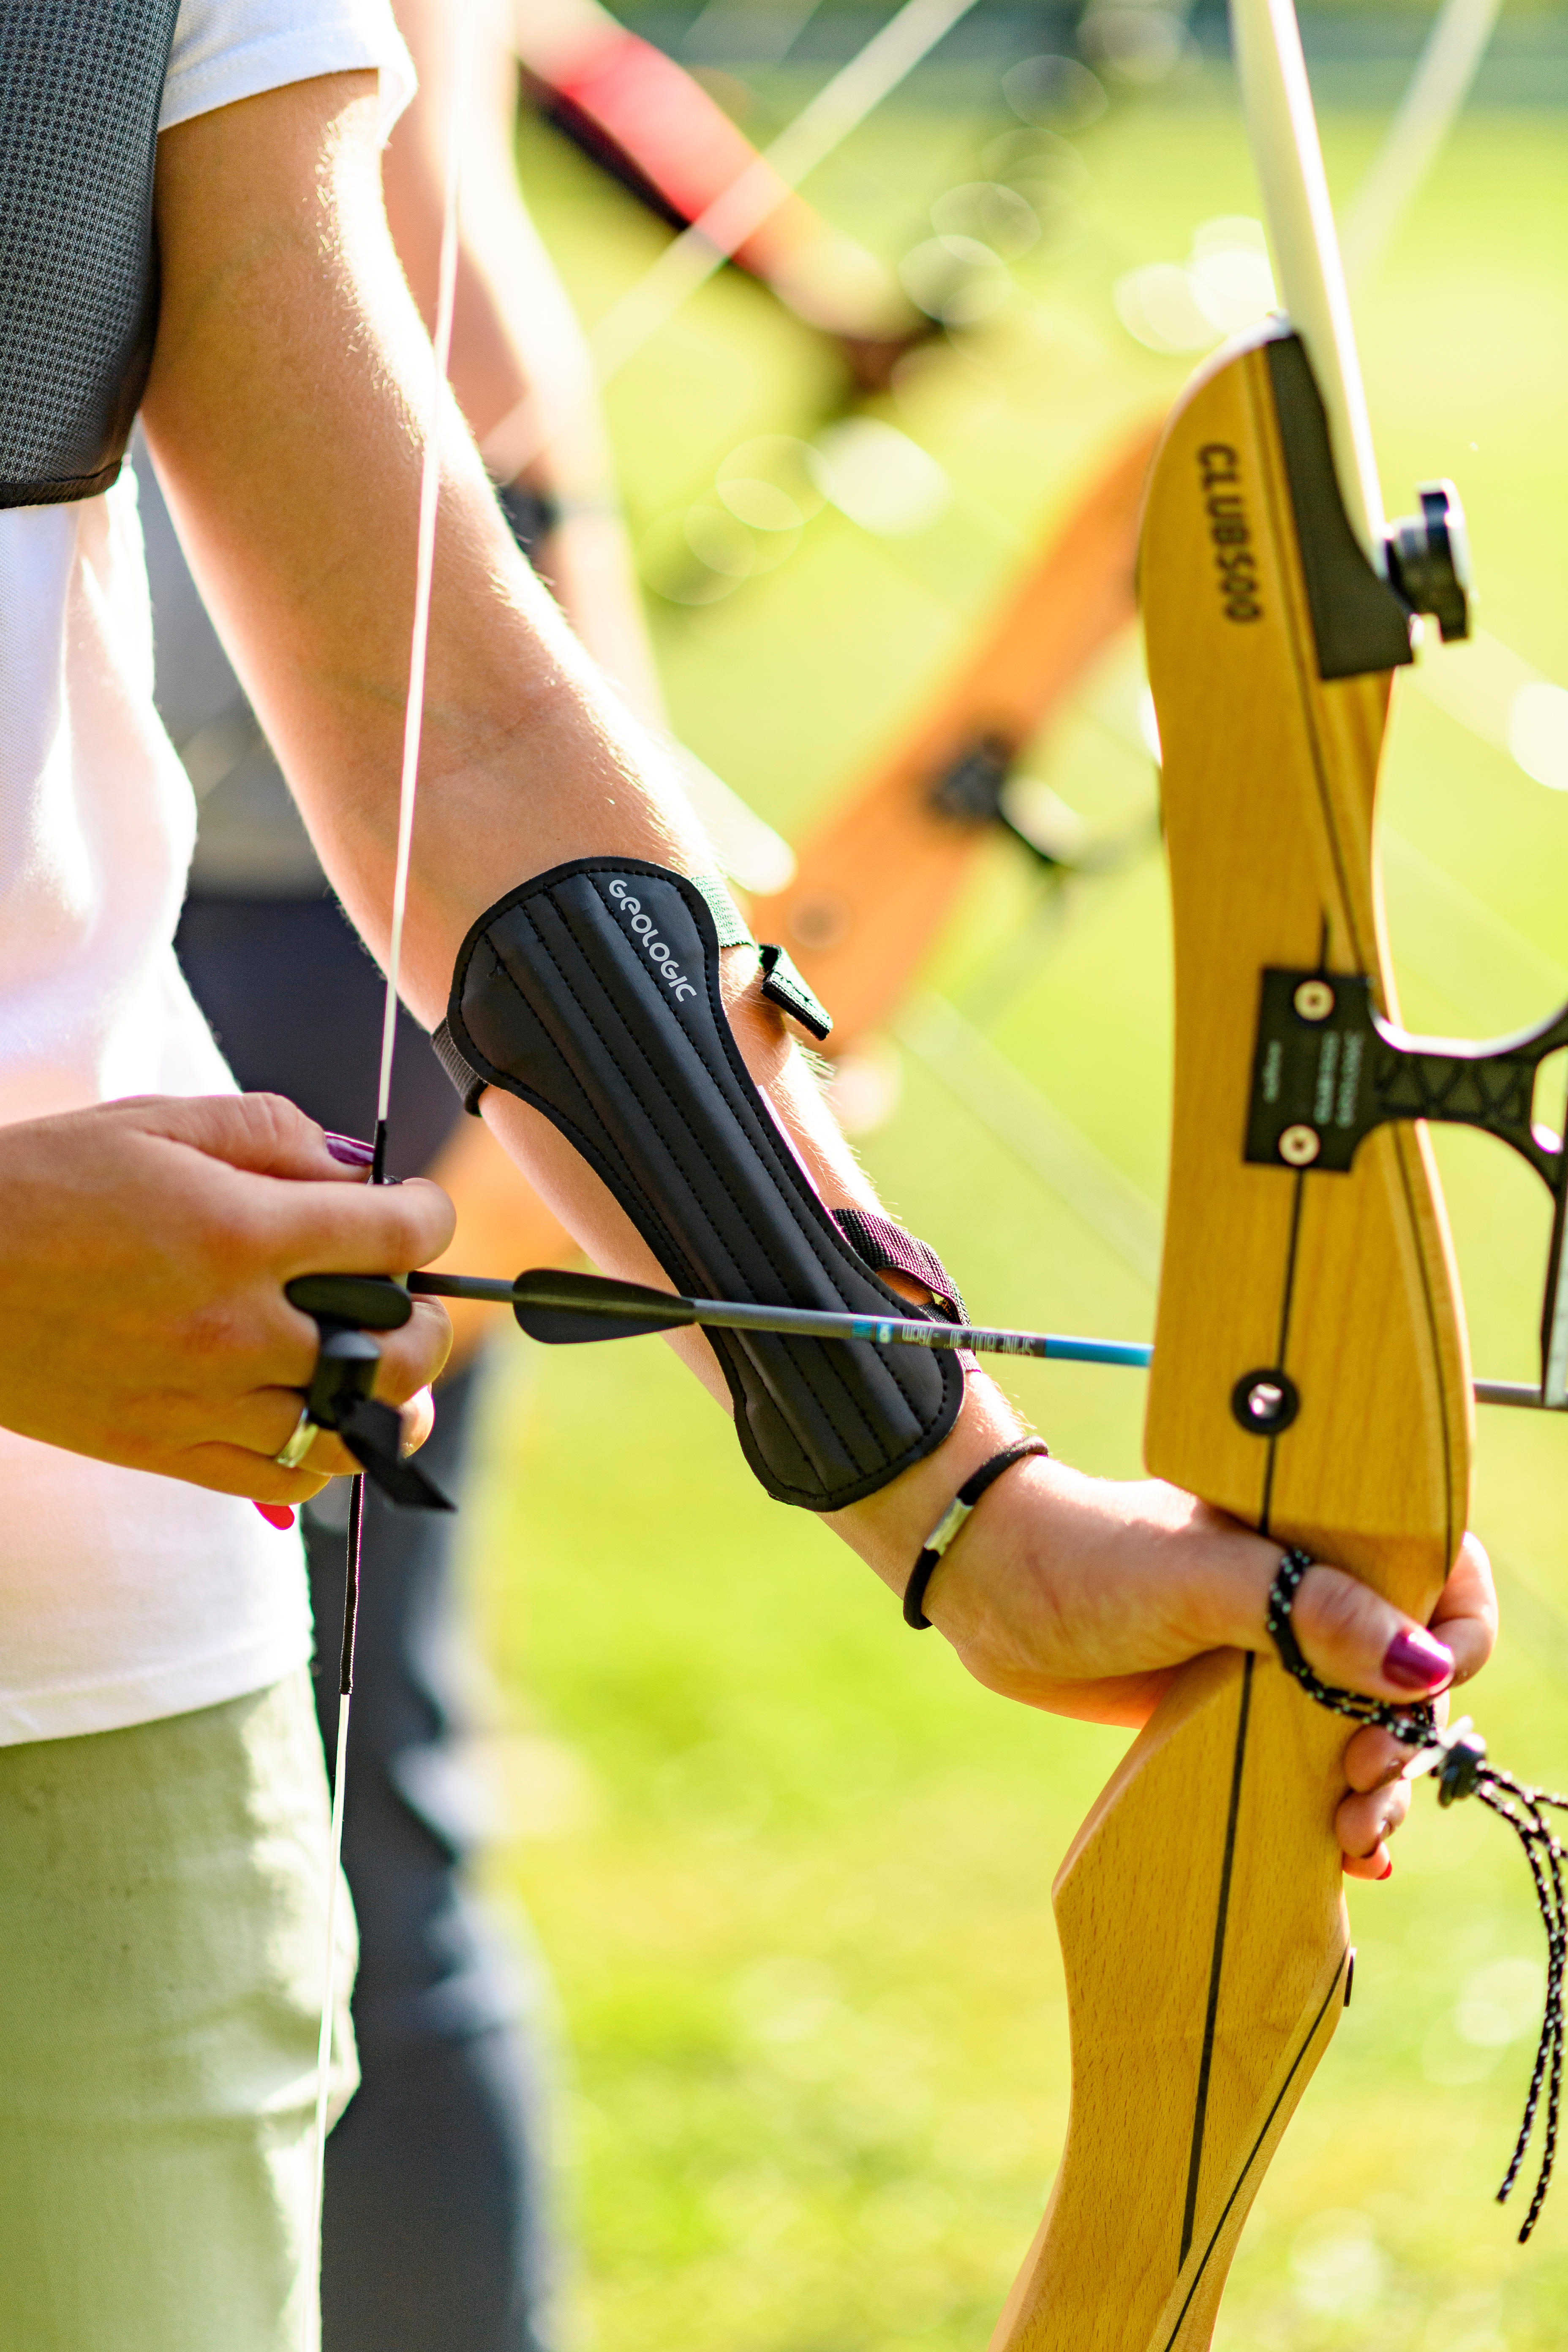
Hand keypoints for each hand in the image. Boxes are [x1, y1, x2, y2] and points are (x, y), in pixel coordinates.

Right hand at [0, 1094, 453, 1500]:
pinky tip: (315, 1414)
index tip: (418, 1213)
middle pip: (399, 1348)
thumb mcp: (156, 1123)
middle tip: (407, 1298)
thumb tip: (356, 1171)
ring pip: (357, 1428)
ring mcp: (203, 1398)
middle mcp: (233, 1325)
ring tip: (381, 1365)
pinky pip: (287, 1480)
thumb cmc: (42, 1185)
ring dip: (391, 1396)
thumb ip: (273, 1134)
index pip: (397, 1237)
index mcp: (239, 1232)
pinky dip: (323, 1456)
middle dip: (427, 1319)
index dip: (429, 1218)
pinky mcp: (166, 1450)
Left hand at [834, 1387, 1496, 1879]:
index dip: (1452, 1641)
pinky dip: (1335, 1813)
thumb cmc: (1091, 1558)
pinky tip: (1348, 1862)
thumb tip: (1419, 1669)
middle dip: (1406, 1743)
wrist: (994, 1589)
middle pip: (1409, 1677)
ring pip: (1366, 1732)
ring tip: (1351, 1839)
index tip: (1420, 1693)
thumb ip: (1306, 1613)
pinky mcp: (1238, 1709)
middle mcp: (1314, 1592)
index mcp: (1324, 1533)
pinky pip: (1310, 1765)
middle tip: (1361, 1785)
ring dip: (1377, 1793)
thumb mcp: (1200, 1579)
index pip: (1443, 1579)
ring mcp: (1278, 1656)